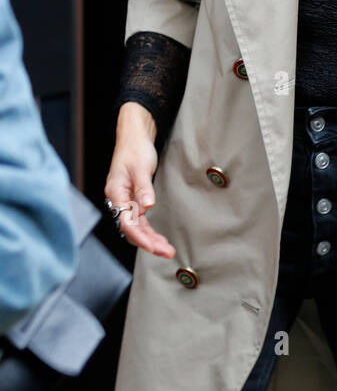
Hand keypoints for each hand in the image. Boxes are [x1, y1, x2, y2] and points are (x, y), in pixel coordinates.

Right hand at [104, 105, 174, 257]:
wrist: (134, 137)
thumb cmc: (135, 149)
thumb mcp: (141, 167)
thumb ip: (144, 188)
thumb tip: (147, 206)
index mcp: (116, 192)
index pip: (126, 221)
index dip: (139, 236)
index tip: (153, 246)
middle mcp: (118, 200)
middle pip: (131, 228)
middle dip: (148, 242)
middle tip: (166, 252)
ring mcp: (125, 201)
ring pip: (136, 227)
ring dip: (150, 239)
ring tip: (167, 250)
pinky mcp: (133, 200)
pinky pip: (140, 221)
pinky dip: (149, 231)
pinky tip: (159, 240)